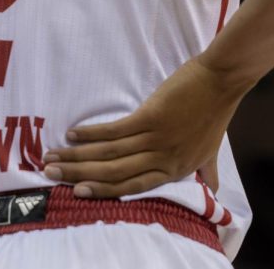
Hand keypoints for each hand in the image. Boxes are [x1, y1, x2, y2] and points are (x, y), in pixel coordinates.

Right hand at [41, 56, 247, 197]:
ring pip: (109, 154)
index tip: (77, 192)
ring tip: (53, 156)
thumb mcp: (211, 150)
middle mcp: (163, 160)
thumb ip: (206, 170)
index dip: (102, 190)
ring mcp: (156, 139)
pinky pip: (114, 131)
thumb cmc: (215, 112)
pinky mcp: (151, 117)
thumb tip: (212, 189)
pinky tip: (72, 134)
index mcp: (174, 170)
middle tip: (51, 175)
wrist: (222, 81)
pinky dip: (91, 133)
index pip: (132, 187)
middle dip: (79, 175)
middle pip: (113, 173)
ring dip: (77, 156)